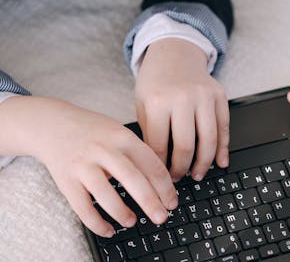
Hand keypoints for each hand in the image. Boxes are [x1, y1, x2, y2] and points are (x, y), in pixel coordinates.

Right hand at [0, 96, 177, 236]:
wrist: (52, 124)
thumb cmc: (93, 132)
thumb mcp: (119, 133)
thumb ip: (138, 153)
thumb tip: (162, 184)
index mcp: (123, 137)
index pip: (151, 164)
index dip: (165, 186)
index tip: (172, 201)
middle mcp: (104, 149)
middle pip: (133, 179)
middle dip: (151, 202)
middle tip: (161, 217)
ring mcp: (83, 165)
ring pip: (106, 195)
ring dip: (122, 213)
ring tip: (133, 222)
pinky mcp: (66, 180)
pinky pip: (83, 207)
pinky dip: (96, 222)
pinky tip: (108, 229)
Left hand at [135, 38, 229, 182]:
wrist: (174, 53)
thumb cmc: (156, 82)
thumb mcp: (143, 106)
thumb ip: (150, 134)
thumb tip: (158, 167)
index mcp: (157, 102)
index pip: (160, 146)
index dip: (160, 167)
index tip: (161, 177)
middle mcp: (182, 98)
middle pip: (186, 146)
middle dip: (182, 169)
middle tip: (179, 179)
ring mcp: (204, 96)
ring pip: (209, 140)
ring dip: (204, 163)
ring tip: (198, 175)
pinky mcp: (220, 95)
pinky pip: (224, 127)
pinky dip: (223, 148)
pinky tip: (220, 161)